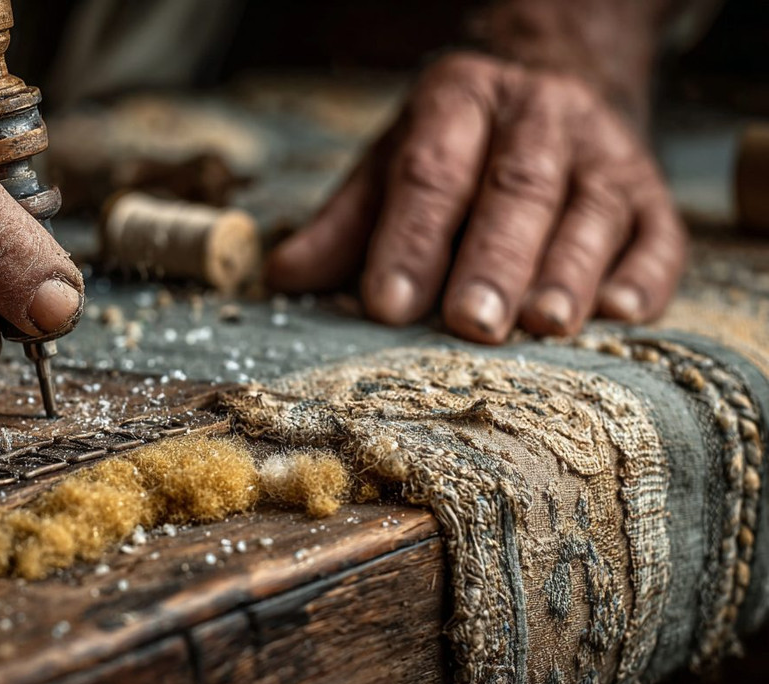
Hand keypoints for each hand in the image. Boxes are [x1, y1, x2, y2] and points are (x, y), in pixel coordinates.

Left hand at [265, 52, 685, 342]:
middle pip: (517, 189)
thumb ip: (344, 225)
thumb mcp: (390, 168)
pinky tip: (616, 316)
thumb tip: (284, 278)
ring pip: (590, 211)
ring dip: (566, 273)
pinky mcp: (652, 196)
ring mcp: (605, 153)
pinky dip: (640, 278)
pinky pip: (657, 237)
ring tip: (542, 326)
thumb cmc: (455, 153)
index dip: (410, 238)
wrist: (552, 99)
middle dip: (492, 260)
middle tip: (469, 323)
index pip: (431, 169)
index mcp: (460, 100)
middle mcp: (540, 115)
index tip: (388, 303)